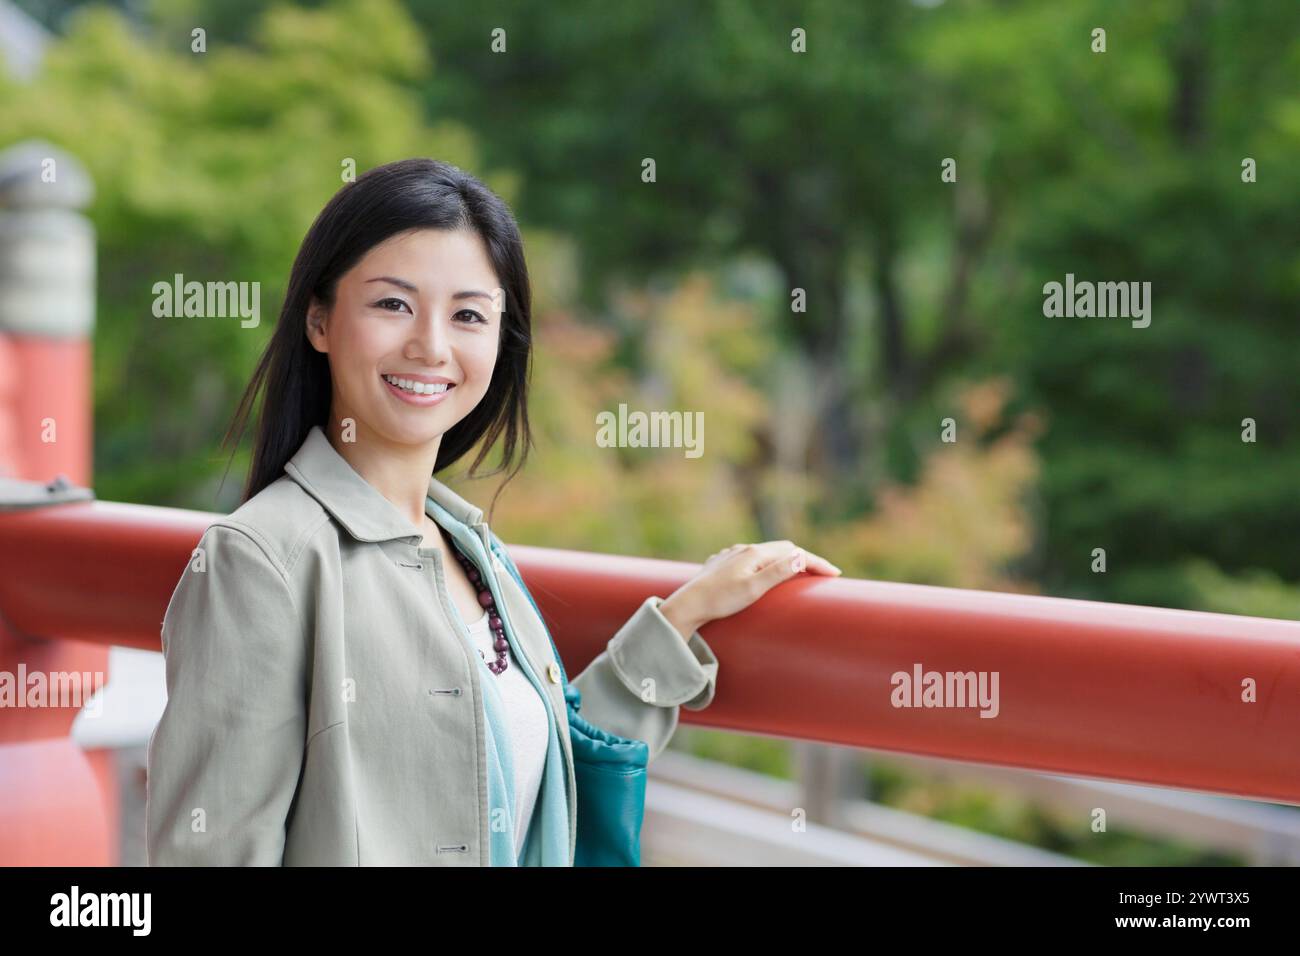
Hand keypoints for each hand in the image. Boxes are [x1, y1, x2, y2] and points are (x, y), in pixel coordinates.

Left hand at [659, 541, 841, 638]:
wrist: (688, 605)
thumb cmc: (721, 601)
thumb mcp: (753, 589)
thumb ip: (777, 573)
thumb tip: (800, 556)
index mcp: (755, 553)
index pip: (794, 553)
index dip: (816, 563)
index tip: (835, 574)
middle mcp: (744, 549)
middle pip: (782, 549)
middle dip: (804, 559)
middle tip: (822, 574)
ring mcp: (732, 556)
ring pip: (766, 553)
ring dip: (785, 560)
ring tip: (798, 573)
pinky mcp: (723, 565)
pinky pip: (751, 560)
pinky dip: (767, 564)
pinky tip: (765, 572)